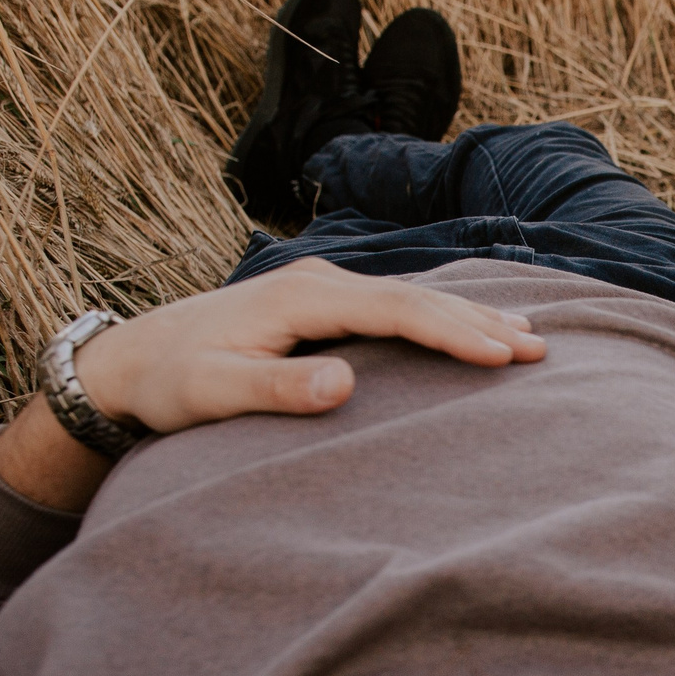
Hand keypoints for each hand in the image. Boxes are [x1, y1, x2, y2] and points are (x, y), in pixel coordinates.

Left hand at [73, 258, 545, 435]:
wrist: (135, 358)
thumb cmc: (174, 383)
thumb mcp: (216, 392)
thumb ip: (277, 389)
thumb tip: (345, 383)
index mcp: (302, 297)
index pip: (394, 310)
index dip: (451, 332)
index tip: (500, 356)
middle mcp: (321, 282)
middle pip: (416, 298)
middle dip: (480, 323)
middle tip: (540, 349)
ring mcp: (325, 289)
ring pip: (412, 298)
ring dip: (470, 318)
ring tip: (529, 337)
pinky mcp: (326, 303)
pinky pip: (398, 306)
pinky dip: (443, 317)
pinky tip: (475, 328)